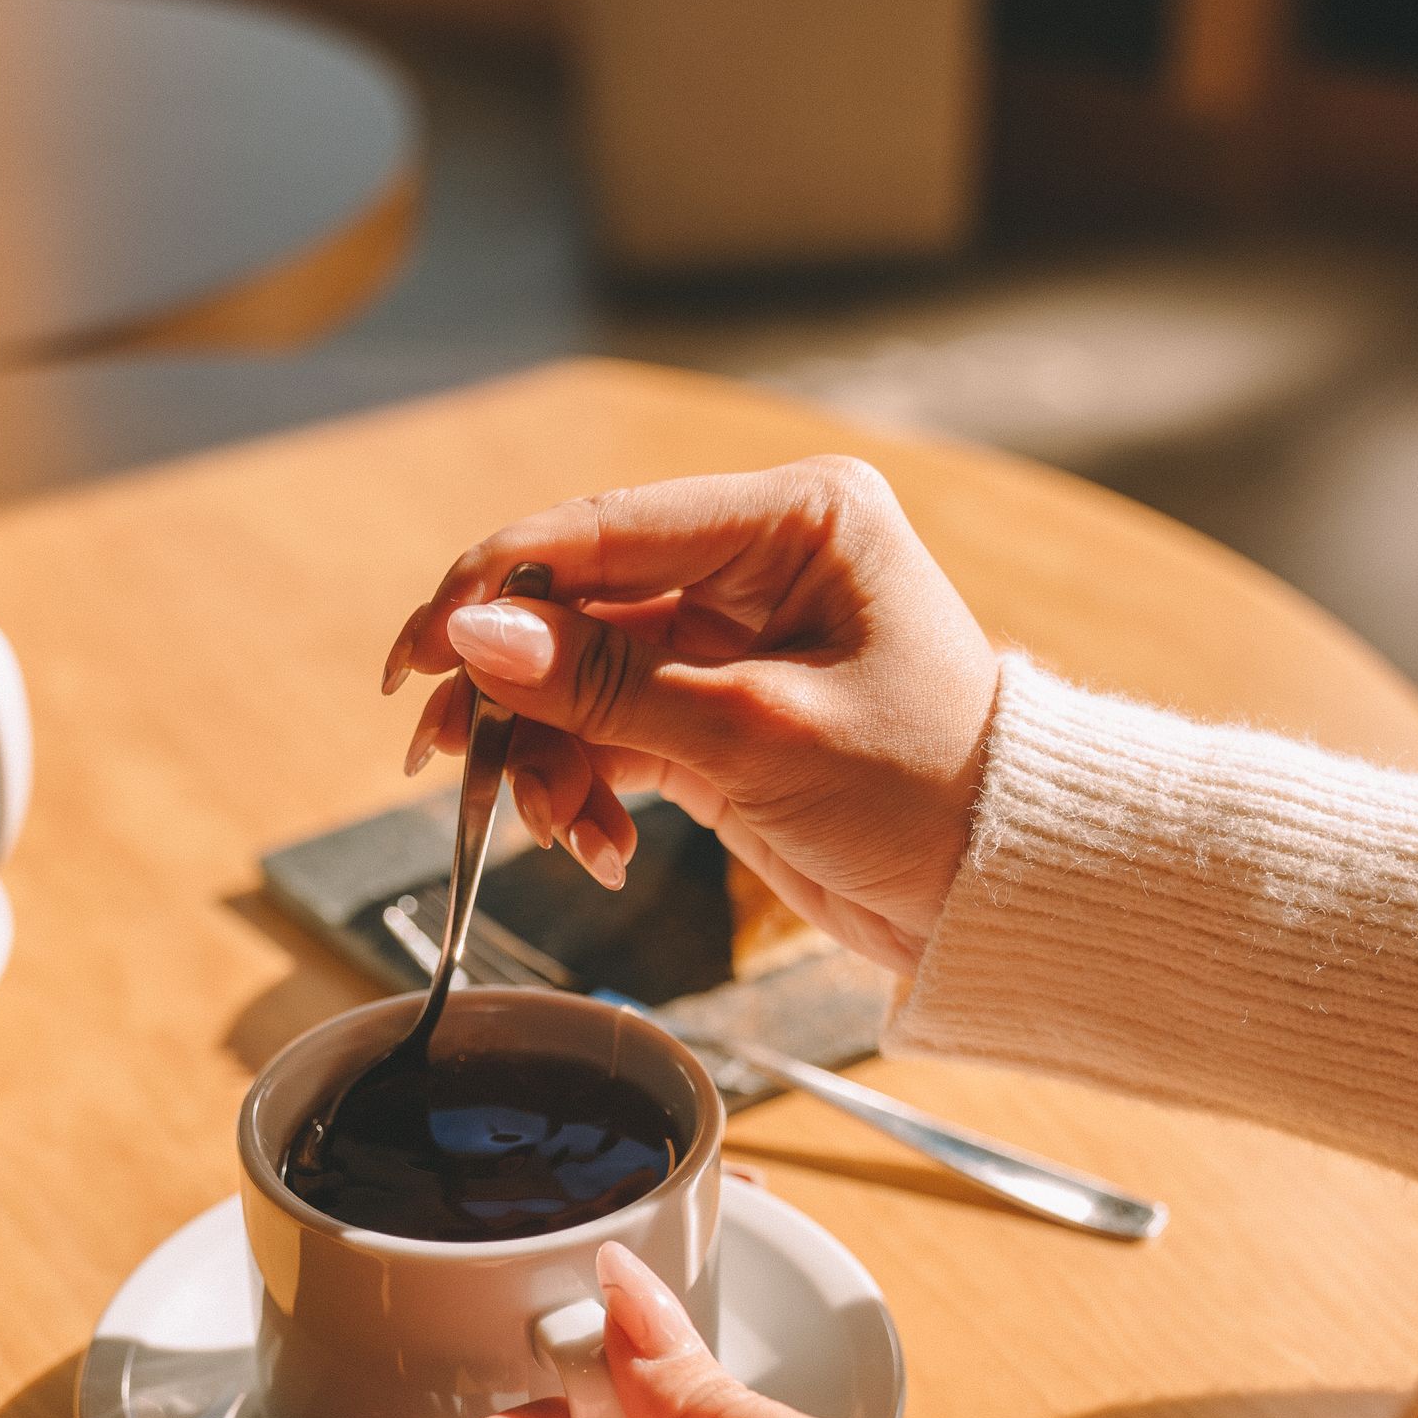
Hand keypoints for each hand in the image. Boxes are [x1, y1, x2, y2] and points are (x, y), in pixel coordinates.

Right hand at [382, 457, 999, 971]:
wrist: (1000, 898)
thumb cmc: (925, 798)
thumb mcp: (756, 737)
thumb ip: (607, 685)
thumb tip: (475, 636)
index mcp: (794, 520)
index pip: (604, 528)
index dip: (494, 587)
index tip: (417, 653)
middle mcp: (757, 561)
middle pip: (577, 605)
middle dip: (511, 692)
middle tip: (440, 758)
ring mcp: (731, 637)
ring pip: (580, 677)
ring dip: (545, 756)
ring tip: (552, 830)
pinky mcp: (717, 710)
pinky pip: (609, 731)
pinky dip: (585, 787)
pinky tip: (594, 845)